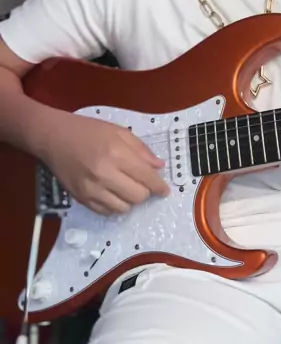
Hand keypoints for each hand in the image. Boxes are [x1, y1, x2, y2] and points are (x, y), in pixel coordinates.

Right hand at [42, 112, 168, 214]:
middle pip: (137, 196)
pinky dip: (114, 206)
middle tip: (142, 184)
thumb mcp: (119, 132)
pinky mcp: (81, 198)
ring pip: (123, 208)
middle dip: (145, 192)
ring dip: (129, 200)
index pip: (146, 178)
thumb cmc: (88, 131)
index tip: (164, 190)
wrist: (54, 138)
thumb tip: (159, 167)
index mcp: (117, 154)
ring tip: (126, 188)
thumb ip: (141, 150)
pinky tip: (113, 194)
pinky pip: (106, 212)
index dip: (159, 186)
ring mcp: (91, 189)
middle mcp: (104, 175)